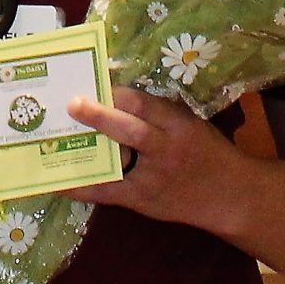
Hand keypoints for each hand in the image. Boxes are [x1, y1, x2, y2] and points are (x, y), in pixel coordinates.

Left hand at [61, 87, 245, 233]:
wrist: (229, 196)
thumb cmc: (207, 151)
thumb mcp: (190, 123)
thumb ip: (158, 111)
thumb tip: (115, 92)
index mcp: (179, 125)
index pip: (145, 104)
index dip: (119, 93)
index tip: (97, 82)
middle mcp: (166, 151)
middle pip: (131, 130)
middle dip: (100, 116)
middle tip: (73, 103)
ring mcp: (153, 179)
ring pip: (115, 164)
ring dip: (85, 151)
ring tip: (54, 139)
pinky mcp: (142, 201)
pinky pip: (107, 193)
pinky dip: (81, 187)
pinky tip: (58, 180)